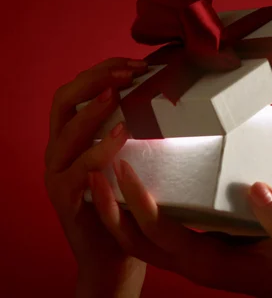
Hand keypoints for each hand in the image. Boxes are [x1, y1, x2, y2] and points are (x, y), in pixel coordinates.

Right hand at [44, 58, 148, 296]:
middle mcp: (59, 150)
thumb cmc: (127, 199)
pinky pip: (78, 169)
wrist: (114, 252)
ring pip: (66, 133)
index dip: (102, 70)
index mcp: (73, 136)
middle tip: (130, 72)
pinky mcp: (65, 198)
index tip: (136, 62)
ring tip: (120, 94)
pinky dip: (99, 150)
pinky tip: (122, 136)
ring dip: (94, 110)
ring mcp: (58, 174)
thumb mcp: (132, 157)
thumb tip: (170, 95)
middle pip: (64, 101)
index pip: (78, 90)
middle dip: (95, 80)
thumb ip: (136, 128)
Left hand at [89, 159, 271, 297]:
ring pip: (143, 240)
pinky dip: (141, 214)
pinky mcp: (203, 250)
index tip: (122, 168)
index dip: (138, 201)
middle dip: (110, 210)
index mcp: (209, 263)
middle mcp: (194, 263)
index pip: (159, 231)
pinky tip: (145, 189)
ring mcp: (196, 258)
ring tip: (107, 177)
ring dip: (120, 212)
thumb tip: (257, 188)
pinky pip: (159, 234)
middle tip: (94, 171)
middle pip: (136, 241)